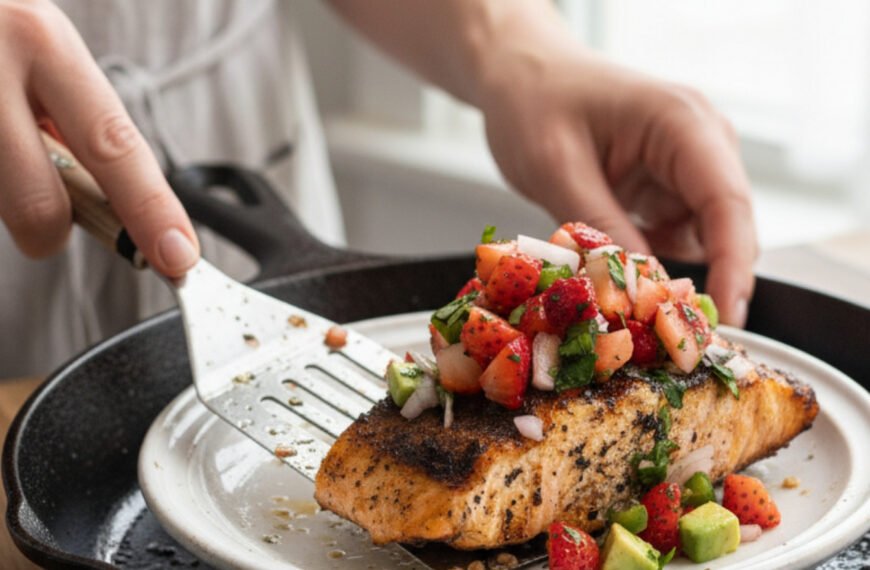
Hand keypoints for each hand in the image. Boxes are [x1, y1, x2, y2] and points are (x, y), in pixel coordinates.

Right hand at [0, 0, 197, 275]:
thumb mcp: (46, 54)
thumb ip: (82, 122)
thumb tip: (124, 207)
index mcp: (45, 45)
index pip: (114, 147)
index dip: (151, 211)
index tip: (178, 255)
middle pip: (39, 204)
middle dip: (51, 233)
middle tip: (51, 225)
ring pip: (1, 206)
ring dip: (9, 200)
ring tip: (5, 151)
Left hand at [478, 45, 755, 326]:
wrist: (521, 78)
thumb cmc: (535, 104)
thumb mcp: (557, 169)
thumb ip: (600, 227)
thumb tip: (639, 290)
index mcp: (681, 122)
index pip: (727, 202)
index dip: (732, 267)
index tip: (722, 318)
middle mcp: (699, 143)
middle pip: (728, 227)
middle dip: (708, 281)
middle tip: (673, 334)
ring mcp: (686, 167)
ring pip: (703, 240)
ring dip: (674, 277)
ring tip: (633, 311)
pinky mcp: (667, 188)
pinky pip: (674, 239)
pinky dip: (653, 266)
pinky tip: (621, 284)